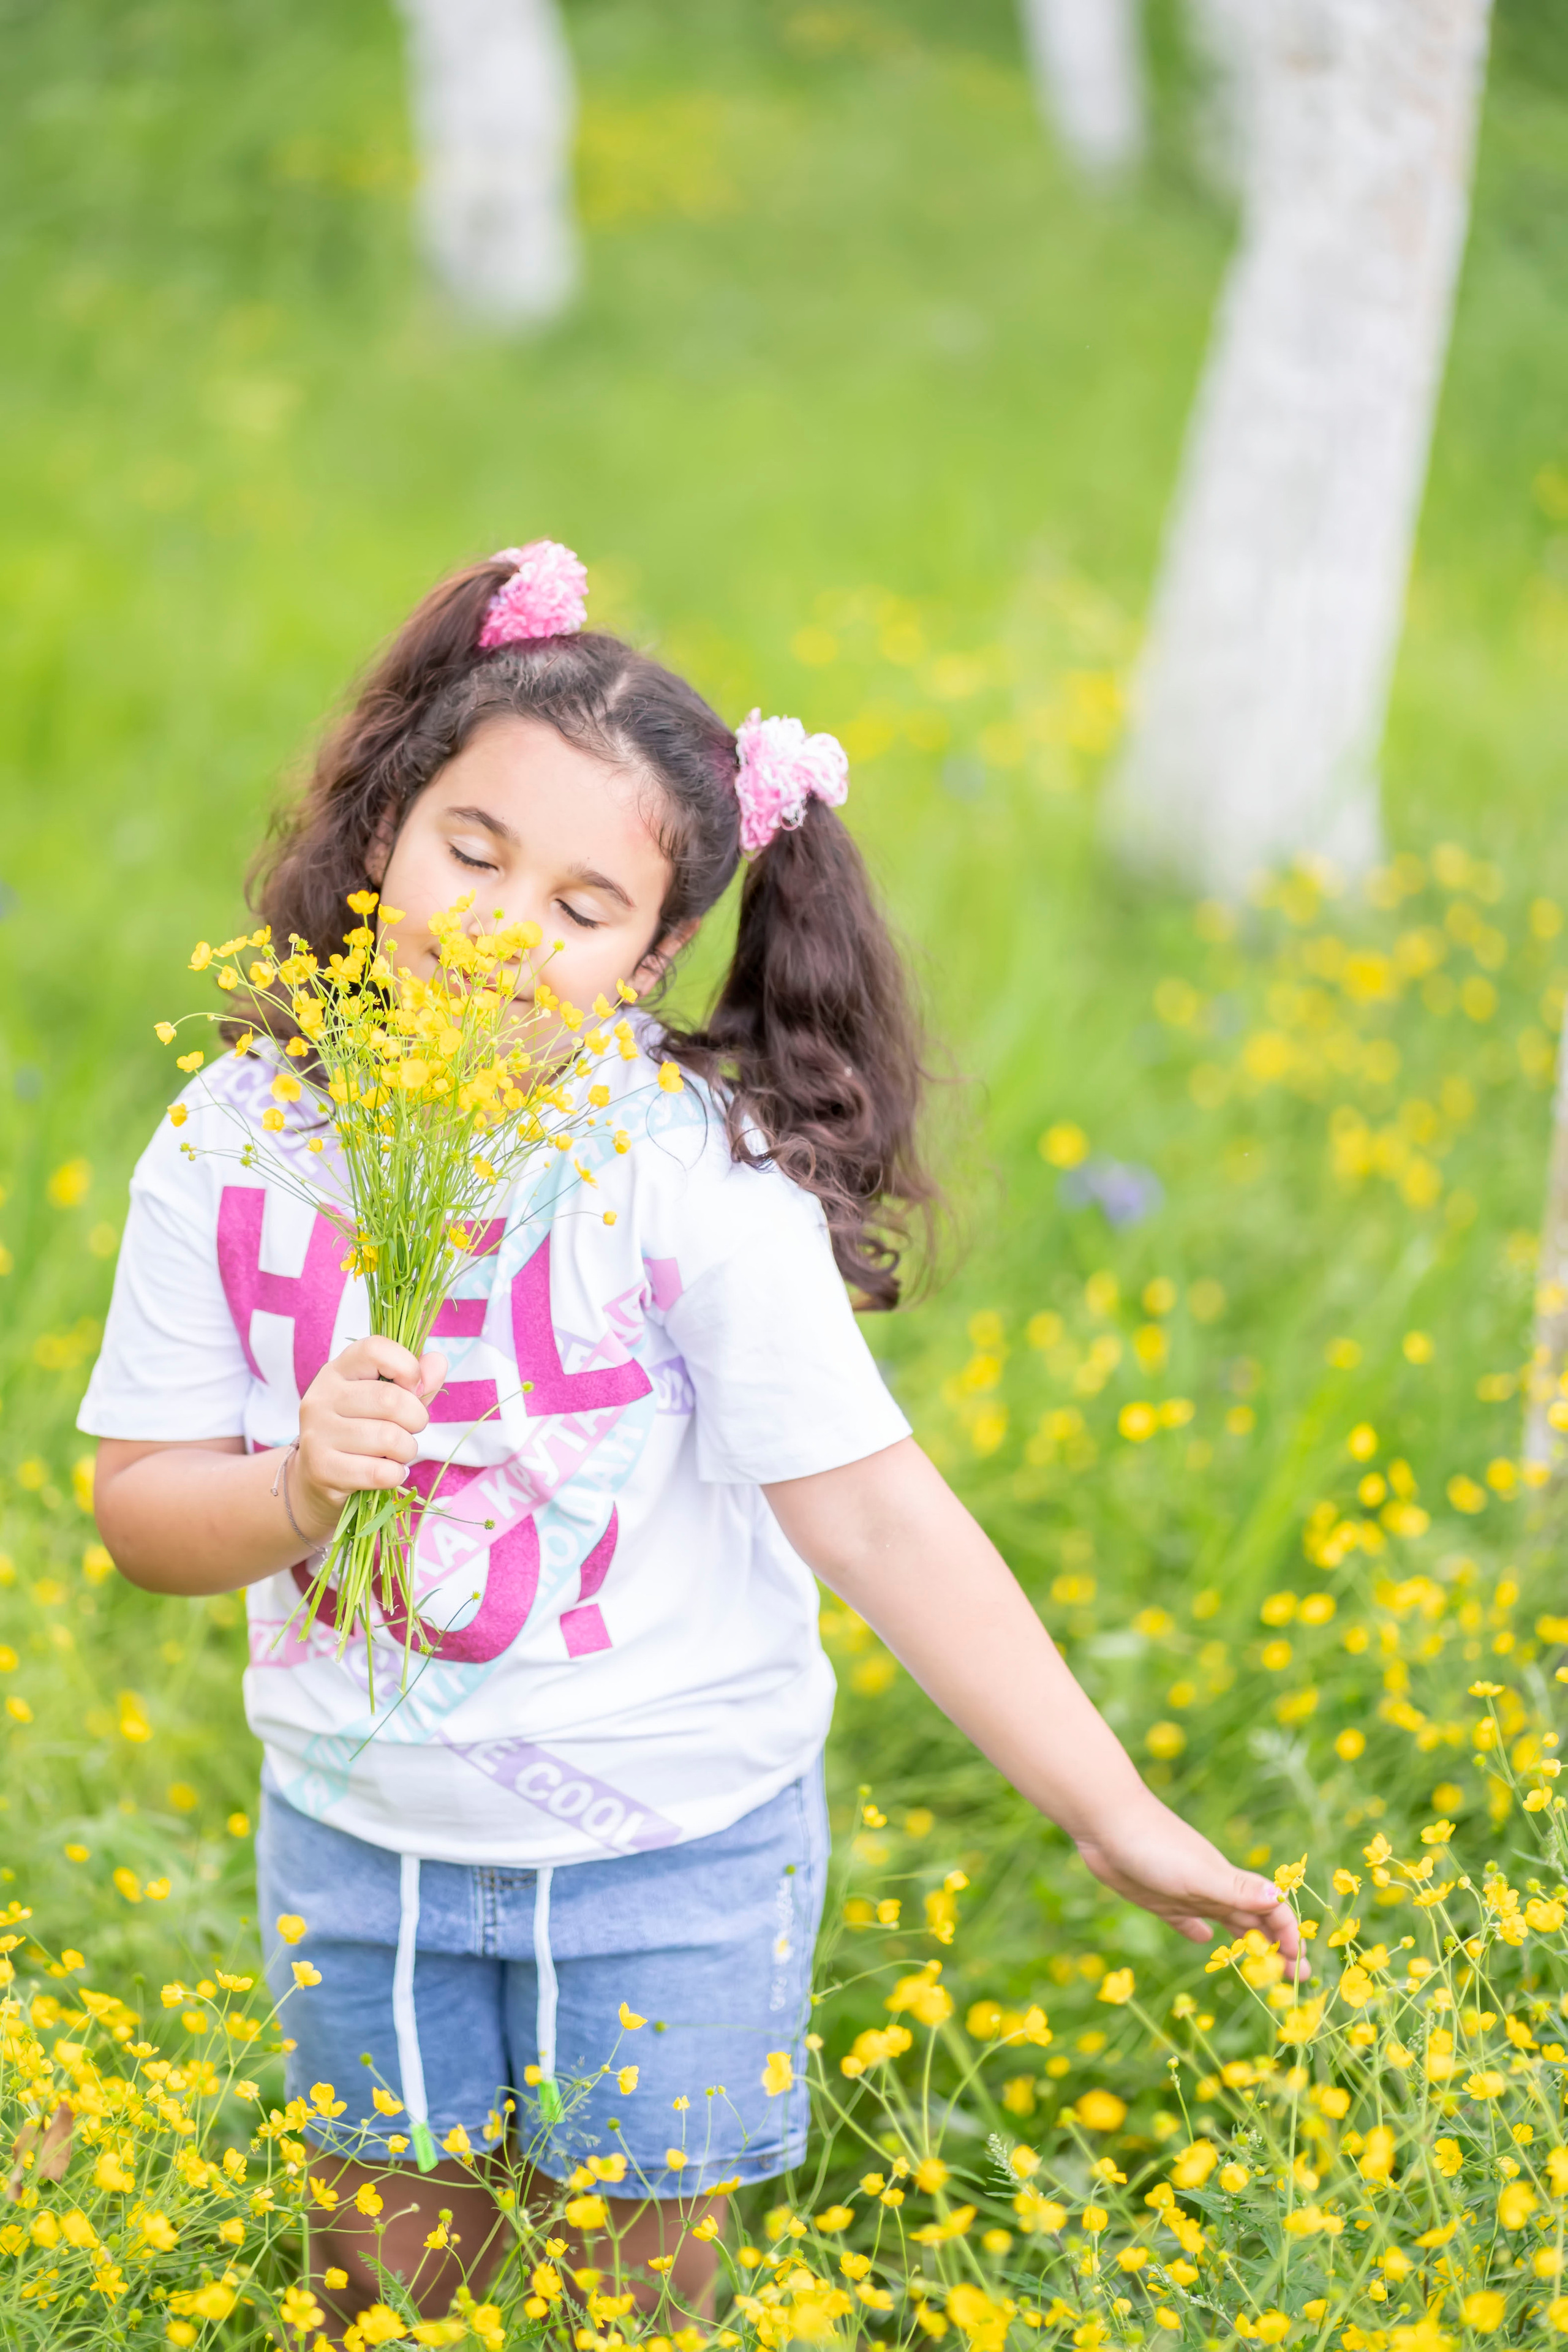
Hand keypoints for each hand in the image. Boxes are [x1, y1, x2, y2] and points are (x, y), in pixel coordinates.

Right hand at [292, 1338, 447, 1545]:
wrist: (318, 1478)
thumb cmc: (362, 1430)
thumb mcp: (388, 1398)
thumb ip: (416, 1380)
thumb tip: (437, 1362)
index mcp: (338, 1370)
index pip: (375, 1349)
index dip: (407, 1366)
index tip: (414, 1387)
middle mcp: (321, 1397)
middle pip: (390, 1399)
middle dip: (416, 1419)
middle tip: (412, 1429)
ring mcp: (317, 1433)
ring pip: (389, 1438)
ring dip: (407, 1450)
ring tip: (398, 1453)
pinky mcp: (321, 1468)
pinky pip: (379, 1472)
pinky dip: (395, 1475)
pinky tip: (388, 1472)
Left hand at [1074, 1792, 1301, 1969]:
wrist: (1107, 1823)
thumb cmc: (1155, 1845)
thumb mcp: (1199, 1874)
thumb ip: (1237, 1889)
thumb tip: (1280, 1897)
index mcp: (1228, 1882)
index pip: (1271, 1910)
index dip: (1288, 1936)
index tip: (1300, 1966)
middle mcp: (1213, 1888)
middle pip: (1254, 1921)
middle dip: (1276, 1947)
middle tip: (1295, 1978)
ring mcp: (1187, 1893)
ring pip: (1227, 1920)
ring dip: (1246, 1942)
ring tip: (1260, 1966)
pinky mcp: (1160, 1899)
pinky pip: (1186, 1920)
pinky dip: (1198, 1932)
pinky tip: (1203, 1940)